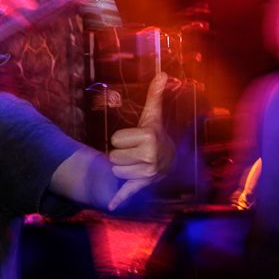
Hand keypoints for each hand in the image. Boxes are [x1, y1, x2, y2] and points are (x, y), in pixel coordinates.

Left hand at [107, 72, 174, 209]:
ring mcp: (147, 173)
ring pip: (114, 170)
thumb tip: (162, 72)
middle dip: (120, 153)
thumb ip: (155, 95)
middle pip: (112, 155)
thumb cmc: (154, 135)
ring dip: (121, 167)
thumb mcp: (152, 116)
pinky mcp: (142, 186)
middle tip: (135, 152)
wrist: (168, 160)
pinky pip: (128, 192)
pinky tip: (110, 206)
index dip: (122, 138)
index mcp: (150, 138)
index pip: (115, 138)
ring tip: (135, 163)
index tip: (136, 139)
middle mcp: (151, 156)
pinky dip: (119, 199)